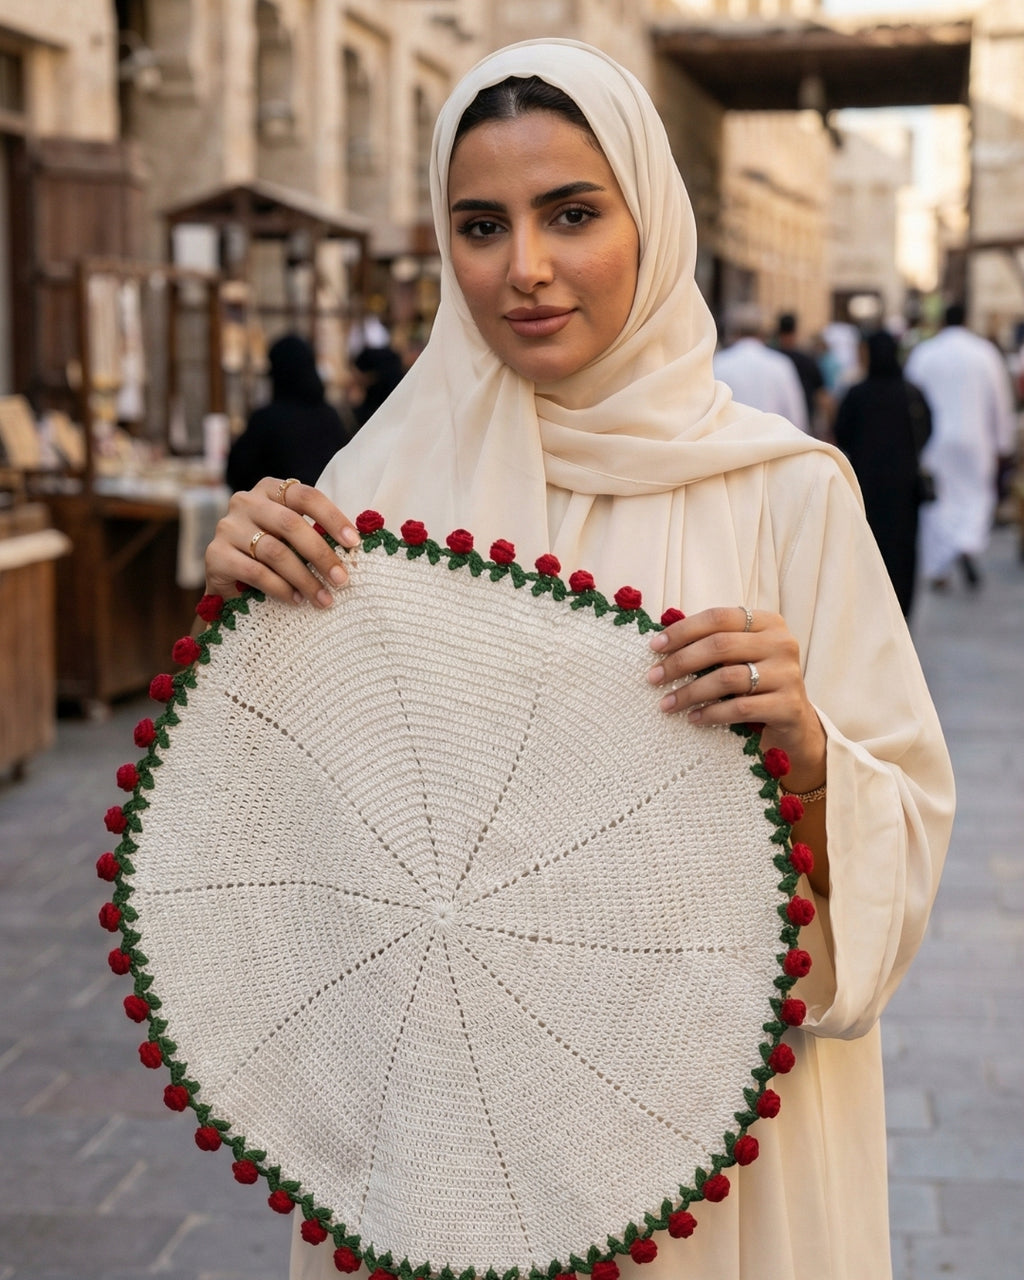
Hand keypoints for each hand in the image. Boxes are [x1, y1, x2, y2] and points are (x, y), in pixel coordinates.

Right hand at [205, 477, 360, 607]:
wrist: (230, 584)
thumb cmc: (273, 557)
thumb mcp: (294, 539)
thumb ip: (317, 534)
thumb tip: (355, 545)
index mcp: (270, 490)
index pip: (306, 496)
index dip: (332, 518)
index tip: (354, 543)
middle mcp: (245, 501)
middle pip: (291, 524)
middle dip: (321, 554)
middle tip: (342, 580)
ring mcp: (227, 526)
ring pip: (275, 551)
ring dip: (304, 578)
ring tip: (323, 598)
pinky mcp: (214, 554)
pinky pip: (255, 572)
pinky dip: (280, 588)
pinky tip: (296, 600)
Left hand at [647, 605, 825, 789]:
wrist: (793, 720)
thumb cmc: (755, 682)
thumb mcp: (740, 656)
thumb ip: (712, 643)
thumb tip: (660, 642)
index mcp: (768, 622)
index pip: (718, 617)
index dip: (683, 630)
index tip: (654, 647)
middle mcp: (782, 643)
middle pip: (720, 645)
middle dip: (681, 662)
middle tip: (654, 677)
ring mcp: (788, 674)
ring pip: (727, 678)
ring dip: (690, 692)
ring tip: (667, 704)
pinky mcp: (788, 706)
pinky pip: (740, 708)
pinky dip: (712, 713)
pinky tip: (694, 718)